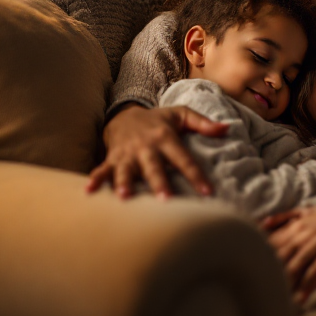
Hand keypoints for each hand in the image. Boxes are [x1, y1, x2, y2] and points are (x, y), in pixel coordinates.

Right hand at [87, 103, 227, 198]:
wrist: (124, 115)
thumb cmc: (159, 120)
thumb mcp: (181, 115)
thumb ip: (203, 123)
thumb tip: (227, 128)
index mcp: (165, 137)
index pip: (183, 158)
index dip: (195, 175)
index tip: (207, 192)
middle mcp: (146, 146)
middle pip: (154, 167)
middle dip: (159, 183)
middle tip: (165, 200)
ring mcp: (127, 154)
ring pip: (127, 170)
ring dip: (125, 183)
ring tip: (125, 197)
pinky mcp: (112, 159)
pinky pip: (102, 170)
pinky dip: (95, 180)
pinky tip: (88, 192)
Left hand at [261, 193, 315, 302]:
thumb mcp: (309, 212)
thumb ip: (285, 217)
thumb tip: (263, 223)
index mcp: (295, 226)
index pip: (271, 242)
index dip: (259, 256)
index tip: (247, 271)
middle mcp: (303, 233)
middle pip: (280, 255)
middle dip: (268, 272)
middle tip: (257, 290)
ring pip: (296, 264)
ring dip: (285, 282)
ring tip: (275, 299)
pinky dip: (307, 285)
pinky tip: (300, 299)